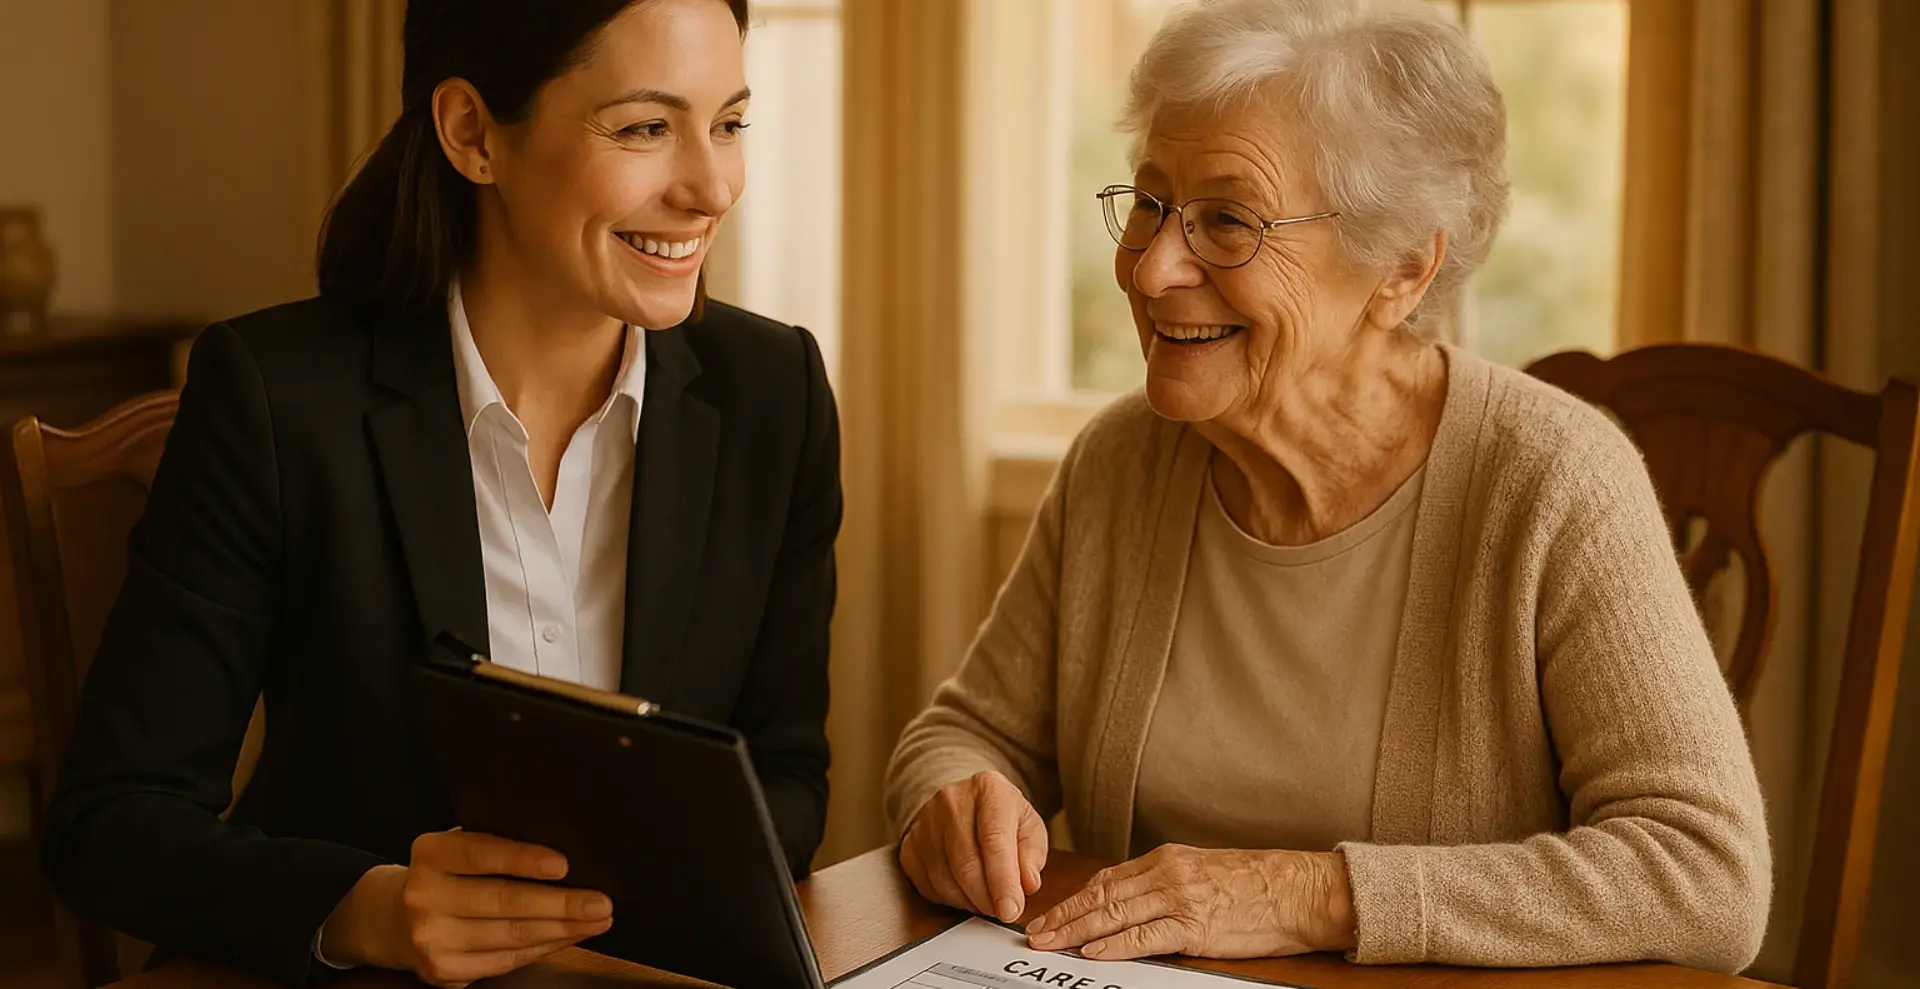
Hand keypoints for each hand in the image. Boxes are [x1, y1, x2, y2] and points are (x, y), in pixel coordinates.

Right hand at [319, 829, 613, 987]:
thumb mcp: (456, 846)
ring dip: (563, 930)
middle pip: (504, 902)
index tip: (564, 864)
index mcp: (430, 854)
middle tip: (601, 902)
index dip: (523, 859)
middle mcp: (425, 896)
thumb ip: (495, 843)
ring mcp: (432, 939)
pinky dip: (545, 948)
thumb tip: (564, 847)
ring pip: (512, 937)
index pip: (480, 853)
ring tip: (597, 919)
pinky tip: (570, 936)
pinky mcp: (445, 971)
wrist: (394, 919)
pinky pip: (508, 960)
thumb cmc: (446, 873)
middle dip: (561, 904)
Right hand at [899, 771, 1048, 922]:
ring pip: (945, 879)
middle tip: (1002, 912)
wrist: (965, 805)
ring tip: (987, 901)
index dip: (1003, 881)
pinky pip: (927, 885)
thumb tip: (1028, 884)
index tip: (1011, 911)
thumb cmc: (1003, 820)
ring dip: (969, 901)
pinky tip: (965, 893)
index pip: (994, 840)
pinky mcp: (909, 844)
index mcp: (988, 788)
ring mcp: (925, 821)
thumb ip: (1032, 856)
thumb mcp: (1030, 829)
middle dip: (987, 898)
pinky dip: (950, 899)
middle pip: (966, 863)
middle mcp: (951, 799)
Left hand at [1024, 845, 1354, 960]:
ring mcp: (1180, 898)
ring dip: (1076, 930)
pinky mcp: (1195, 926)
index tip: (1050, 913)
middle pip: (1102, 895)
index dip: (1074, 898)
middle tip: (1034, 931)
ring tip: (1050, 941)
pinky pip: (1144, 936)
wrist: (1299, 890)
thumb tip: (1134, 903)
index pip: (1107, 879)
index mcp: (1166, 859)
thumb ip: (1167, 883)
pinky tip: (1092, 952)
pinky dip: (1114, 945)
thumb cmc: (1258, 886)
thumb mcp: (1204, 873)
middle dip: (1064, 915)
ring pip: (1114, 914)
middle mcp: (1167, 873)